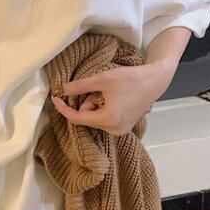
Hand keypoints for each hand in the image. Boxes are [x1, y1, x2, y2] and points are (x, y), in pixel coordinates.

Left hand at [51, 62, 170, 135]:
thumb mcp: (102, 79)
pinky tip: (114, 98)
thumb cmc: (131, 78)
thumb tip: (62, 90)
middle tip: (100, 89)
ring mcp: (120, 130)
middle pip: (87, 118)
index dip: (64, 109)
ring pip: (95, 118)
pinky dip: (103, 109)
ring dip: (96, 105)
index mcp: (109, 119)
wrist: (154, 81)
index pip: (78, 118)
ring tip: (110, 93)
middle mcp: (114, 130)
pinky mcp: (124, 128)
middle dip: (88, 102)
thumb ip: (80, 86)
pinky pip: (104, 119)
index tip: (54, 99)